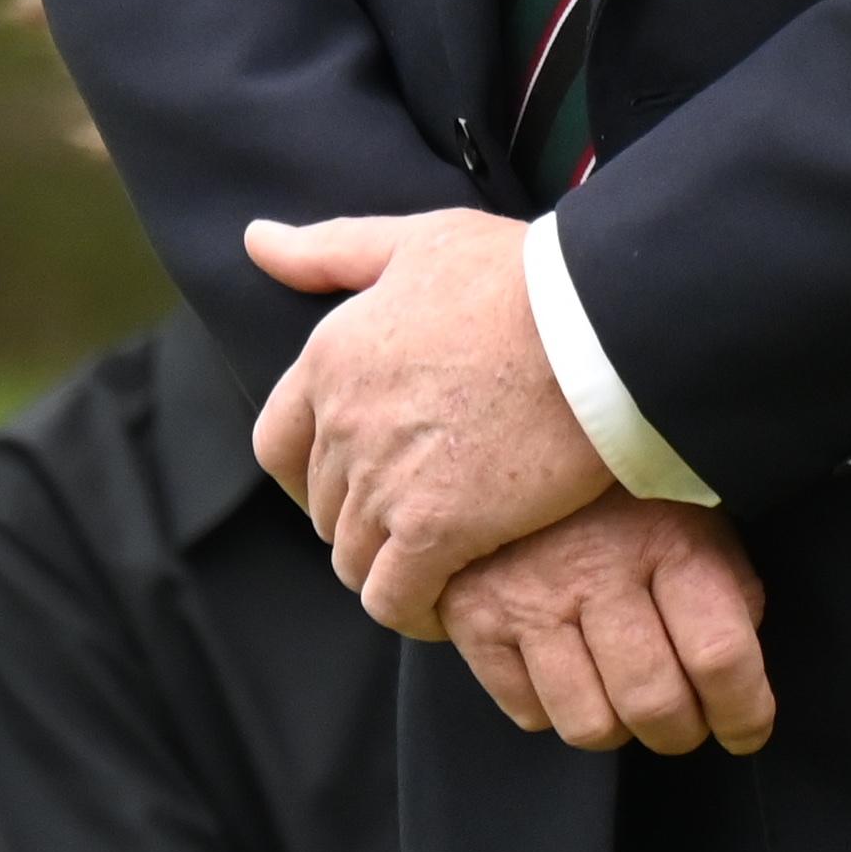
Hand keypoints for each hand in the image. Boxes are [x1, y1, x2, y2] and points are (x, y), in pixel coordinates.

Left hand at [247, 207, 609, 632]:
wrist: (595, 326)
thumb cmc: (519, 277)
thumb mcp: (416, 242)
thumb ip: (330, 251)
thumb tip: (255, 241)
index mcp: (329, 357)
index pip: (276, 444)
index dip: (305, 474)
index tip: (346, 485)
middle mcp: (341, 423)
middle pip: (323, 506)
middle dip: (359, 519)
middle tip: (415, 523)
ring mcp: (382, 480)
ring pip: (353, 558)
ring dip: (387, 568)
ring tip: (438, 566)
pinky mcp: (433, 529)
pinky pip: (393, 598)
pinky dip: (412, 611)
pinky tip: (446, 607)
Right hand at [444, 494, 774, 755]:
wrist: (512, 426)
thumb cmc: (624, 485)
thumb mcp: (696, 511)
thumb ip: (725, 587)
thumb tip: (732, 673)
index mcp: (669, 537)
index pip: (720, 656)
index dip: (745, 713)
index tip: (746, 729)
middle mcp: (597, 568)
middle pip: (654, 703)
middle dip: (680, 732)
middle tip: (680, 718)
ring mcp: (528, 594)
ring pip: (589, 724)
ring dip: (616, 726)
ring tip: (619, 692)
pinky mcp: (473, 614)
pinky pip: (527, 711)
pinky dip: (552, 705)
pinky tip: (565, 664)